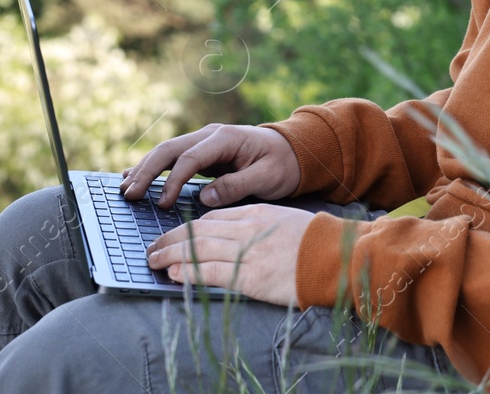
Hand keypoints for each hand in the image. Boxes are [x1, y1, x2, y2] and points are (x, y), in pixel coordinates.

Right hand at [119, 124, 301, 208]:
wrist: (294, 151)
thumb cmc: (282, 164)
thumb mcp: (267, 177)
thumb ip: (237, 186)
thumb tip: (205, 197)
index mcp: (225, 138)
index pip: (190, 158)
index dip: (173, 181)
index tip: (163, 204)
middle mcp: (210, 136)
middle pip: (169, 150)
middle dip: (146, 171)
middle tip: (129, 194)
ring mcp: (204, 142)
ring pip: (166, 152)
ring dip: (143, 169)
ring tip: (124, 189)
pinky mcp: (202, 153)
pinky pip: (172, 159)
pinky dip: (152, 169)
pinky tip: (132, 177)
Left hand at [146, 204, 313, 306]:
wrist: (336, 258)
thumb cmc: (316, 244)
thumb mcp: (283, 224)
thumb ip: (258, 228)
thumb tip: (233, 238)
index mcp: (256, 214)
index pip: (212, 218)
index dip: (188, 229)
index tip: (174, 237)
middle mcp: (247, 228)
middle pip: (198, 231)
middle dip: (171, 240)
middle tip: (153, 248)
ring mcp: (247, 251)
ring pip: (197, 249)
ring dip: (170, 255)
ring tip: (154, 261)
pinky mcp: (250, 275)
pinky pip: (210, 272)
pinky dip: (188, 273)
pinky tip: (174, 274)